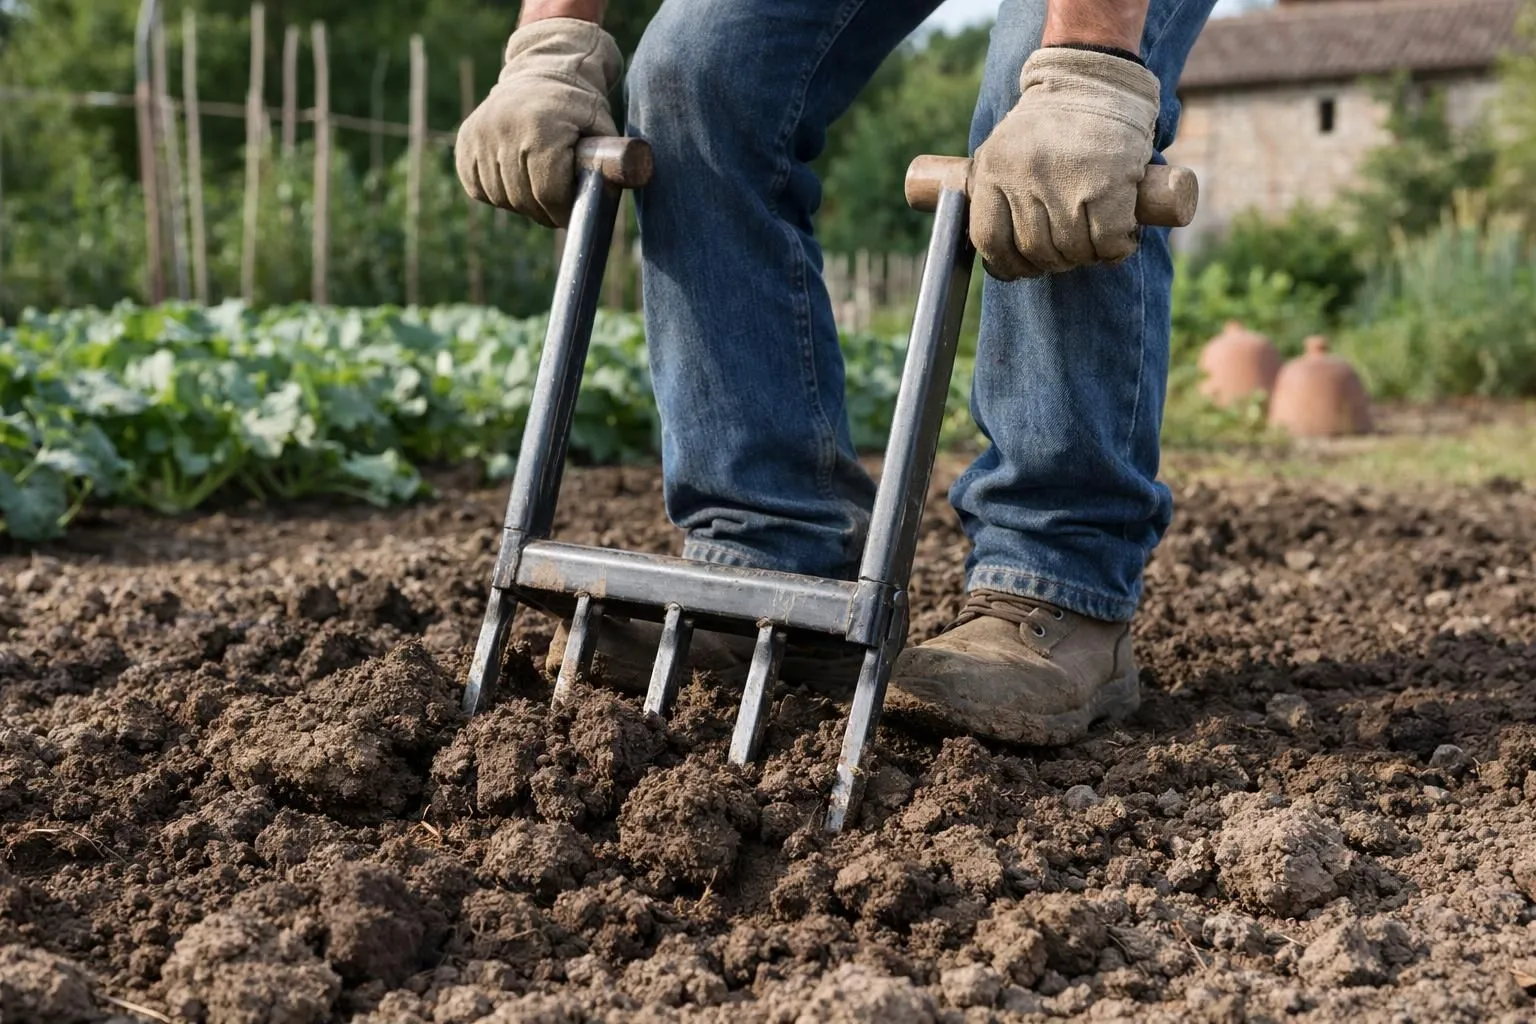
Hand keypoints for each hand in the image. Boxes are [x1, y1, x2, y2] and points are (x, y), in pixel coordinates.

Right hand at [455, 18, 622, 227]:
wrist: (543, 71)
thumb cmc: (581, 107)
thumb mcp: (604, 129)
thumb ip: (614, 162)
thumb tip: (625, 187)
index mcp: (541, 126)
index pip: (549, 192)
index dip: (563, 211)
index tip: (572, 213)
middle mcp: (504, 128)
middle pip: (524, 199)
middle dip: (545, 211)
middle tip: (558, 205)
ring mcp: (480, 135)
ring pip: (501, 198)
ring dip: (522, 203)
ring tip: (539, 184)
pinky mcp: (465, 143)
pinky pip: (479, 189)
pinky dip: (499, 192)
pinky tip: (516, 175)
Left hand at [970, 47, 1159, 279]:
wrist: (1093, 75)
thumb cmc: (1051, 123)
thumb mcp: (1006, 150)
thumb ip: (1000, 194)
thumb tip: (1001, 260)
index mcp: (993, 170)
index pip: (989, 241)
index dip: (1008, 265)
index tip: (1023, 267)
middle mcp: (1025, 177)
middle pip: (1035, 251)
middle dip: (1054, 261)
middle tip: (1068, 250)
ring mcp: (1068, 181)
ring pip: (1073, 251)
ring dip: (1086, 257)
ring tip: (1094, 241)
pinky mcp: (1110, 182)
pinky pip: (1108, 241)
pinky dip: (1115, 250)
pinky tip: (1118, 238)